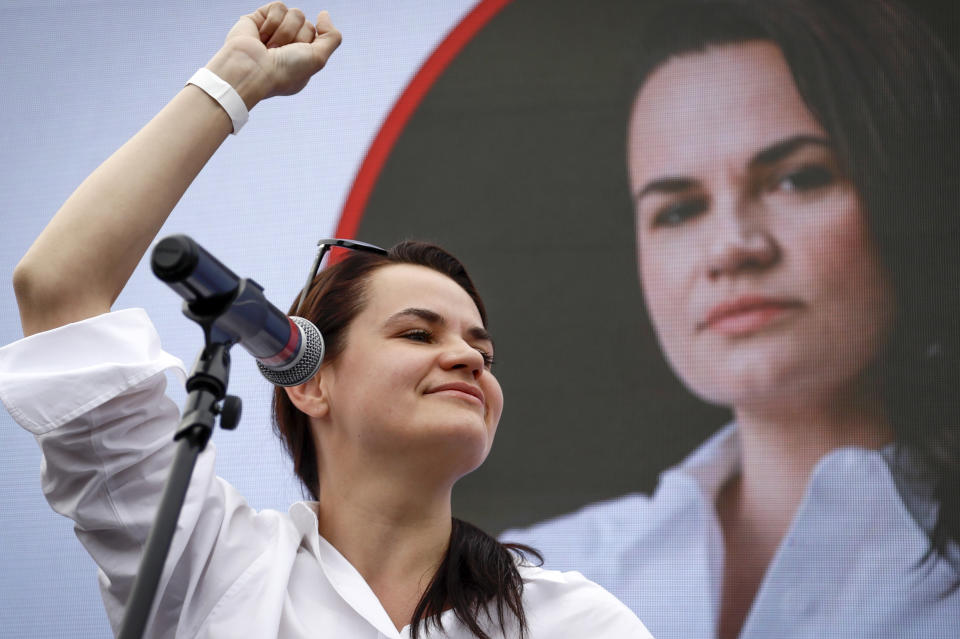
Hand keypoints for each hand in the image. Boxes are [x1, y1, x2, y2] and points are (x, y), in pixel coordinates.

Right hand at [208, 3, 341, 106]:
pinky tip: (261, 37)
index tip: (295, 59)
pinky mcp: (258, 19)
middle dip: (296, 38)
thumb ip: (332, 37)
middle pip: (306, 23)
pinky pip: (278, 6)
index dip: (308, 44)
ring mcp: (273, 30)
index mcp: (300, 56)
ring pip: (295, 13)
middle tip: (280, 53)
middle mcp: (287, 43)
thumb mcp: (318, 59)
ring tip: (270, 47)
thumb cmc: (284, 71)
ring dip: (284, 32)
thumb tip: (324, 14)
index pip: (316, 34)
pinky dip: (272, 23)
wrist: (252, 70)